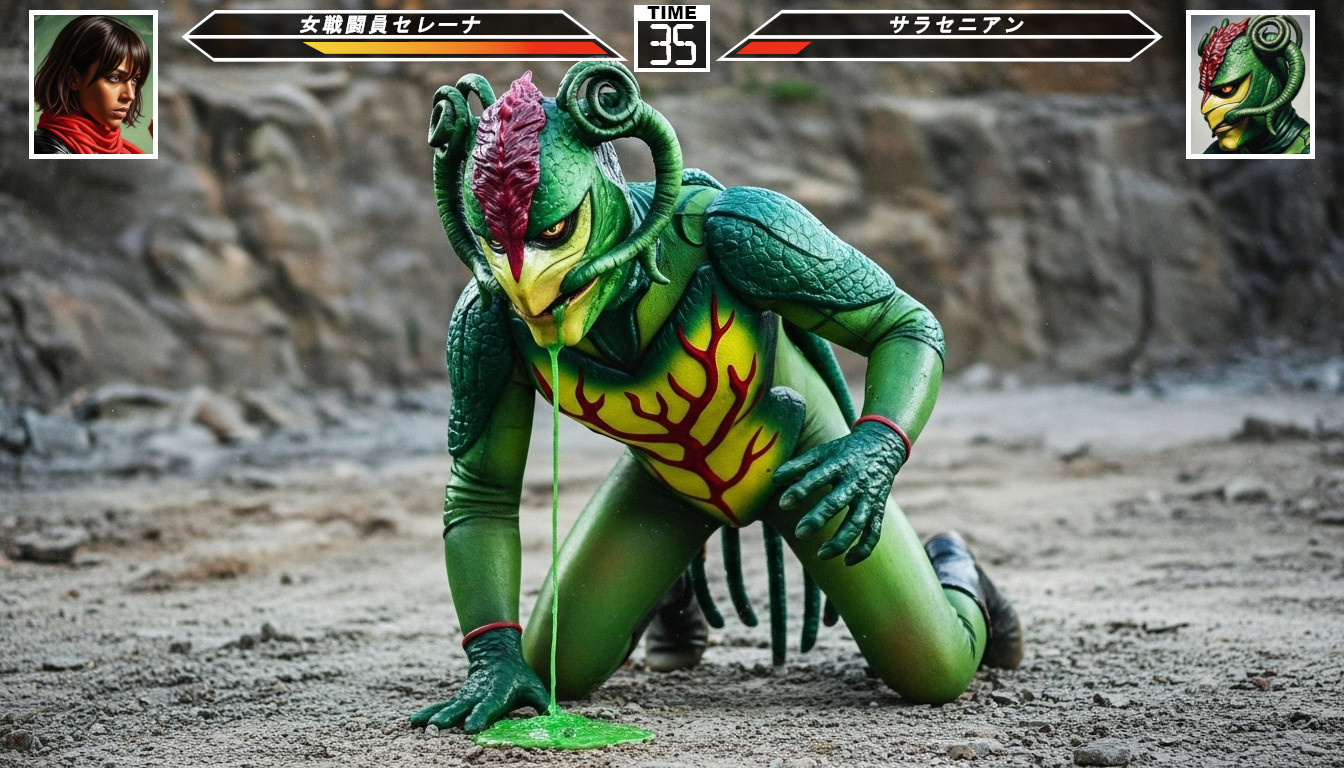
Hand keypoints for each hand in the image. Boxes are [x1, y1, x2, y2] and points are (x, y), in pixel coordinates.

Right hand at [410, 627, 547, 732]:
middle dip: (450, 718)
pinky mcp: (457, 699)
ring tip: (422, 727)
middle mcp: (478, 696)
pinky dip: (428, 714)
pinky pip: (441, 707)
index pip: (488, 707)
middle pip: (463, 707)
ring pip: (448, 707)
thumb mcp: (534, 687)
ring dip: (435, 716)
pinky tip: (413, 723)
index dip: (480, 716)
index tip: (470, 727)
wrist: (496, 654)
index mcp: (497, 694)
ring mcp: (465, 697)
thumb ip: (544, 704)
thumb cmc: (519, 676)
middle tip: (438, 728)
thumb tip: (557, 719)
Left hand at [774, 420, 907, 564]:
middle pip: (837, 502)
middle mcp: (855, 482)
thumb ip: (798, 465)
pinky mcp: (878, 510)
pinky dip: (863, 549)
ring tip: (820, 555)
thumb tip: (773, 479)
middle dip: (818, 518)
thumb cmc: (844, 452)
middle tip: (799, 534)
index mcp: (840, 464)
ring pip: (857, 523)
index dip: (800, 490)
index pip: (818, 477)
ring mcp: (869, 498)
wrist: (884, 447)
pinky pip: (874, 533)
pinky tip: (846, 562)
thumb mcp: (823, 452)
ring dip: (840, 541)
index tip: (783, 504)